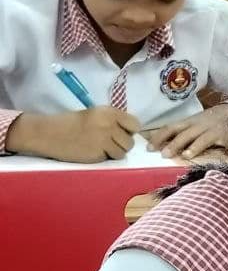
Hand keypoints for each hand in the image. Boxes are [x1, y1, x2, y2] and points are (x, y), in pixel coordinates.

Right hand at [7, 108, 140, 161]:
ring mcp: (104, 140)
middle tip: (109, 143)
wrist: (48, 133)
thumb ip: (112, 120)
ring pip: (122, 152)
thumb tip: (129, 131)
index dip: (129, 131)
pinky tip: (93, 152)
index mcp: (109, 112)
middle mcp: (109, 125)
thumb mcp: (95, 114)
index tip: (121, 133)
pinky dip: (104, 157)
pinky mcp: (97, 154)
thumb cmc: (70, 123)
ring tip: (101, 148)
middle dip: (122, 144)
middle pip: (130, 141)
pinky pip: (110, 158)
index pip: (135, 124)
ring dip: (114, 153)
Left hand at [143, 103, 227, 160]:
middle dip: (174, 144)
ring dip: (195, 146)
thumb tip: (162, 144)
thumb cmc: (212, 119)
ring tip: (188, 155)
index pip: (171, 128)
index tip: (149, 148)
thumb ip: (182, 132)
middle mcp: (201, 126)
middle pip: (185, 135)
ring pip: (204, 139)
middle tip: (164, 155)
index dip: (159, 137)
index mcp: (190, 122)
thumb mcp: (195, 122)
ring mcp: (215, 131)